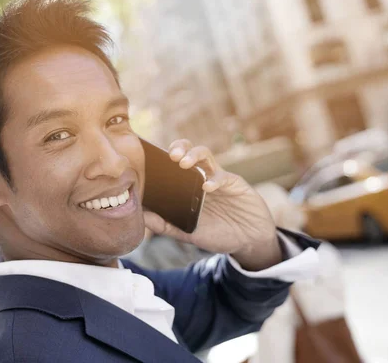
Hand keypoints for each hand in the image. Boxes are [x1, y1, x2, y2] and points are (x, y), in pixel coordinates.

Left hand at [143, 139, 281, 270]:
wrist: (249, 240)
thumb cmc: (217, 233)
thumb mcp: (187, 232)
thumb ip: (163, 225)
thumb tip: (139, 215)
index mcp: (187, 186)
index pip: (173, 164)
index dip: (161, 157)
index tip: (150, 159)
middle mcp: (201, 177)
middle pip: (189, 151)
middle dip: (180, 147)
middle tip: (171, 155)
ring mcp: (217, 178)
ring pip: (205, 155)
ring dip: (194, 155)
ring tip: (183, 162)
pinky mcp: (234, 183)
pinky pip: (222, 176)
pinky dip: (214, 180)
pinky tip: (207, 188)